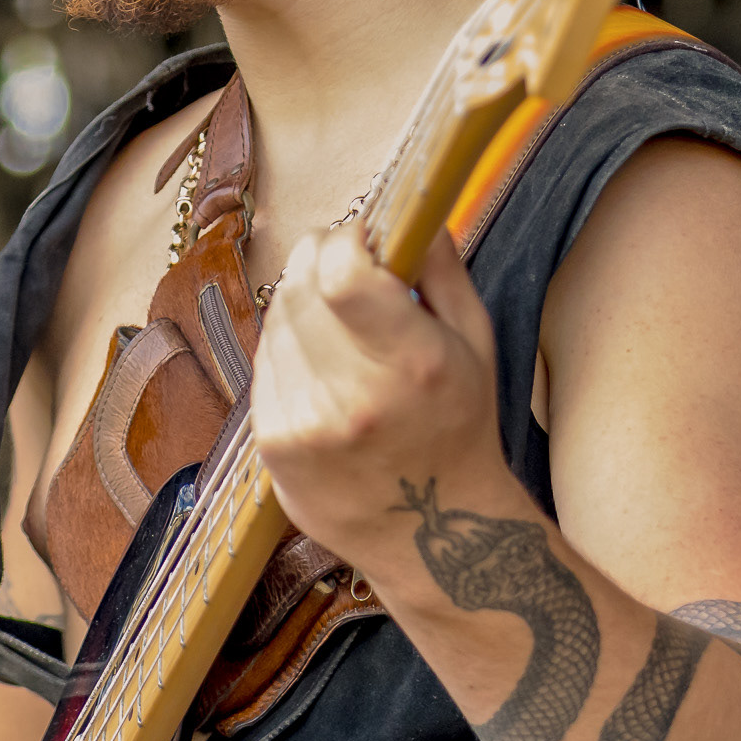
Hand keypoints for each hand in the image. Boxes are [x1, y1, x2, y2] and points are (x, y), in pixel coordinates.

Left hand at [251, 223, 512, 603]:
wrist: (429, 535)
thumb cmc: (459, 430)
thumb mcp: (475, 345)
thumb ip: (441, 269)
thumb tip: (410, 206)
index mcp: (414, 365)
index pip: (343, 271)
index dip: (345, 238)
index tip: (363, 237)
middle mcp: (354, 396)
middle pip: (302, 285)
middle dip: (321, 258)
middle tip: (346, 265)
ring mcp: (305, 423)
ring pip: (276, 318)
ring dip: (302, 301)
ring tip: (340, 323)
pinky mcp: (272, 443)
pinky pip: (265, 362)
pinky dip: (288, 347)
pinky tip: (322, 366)